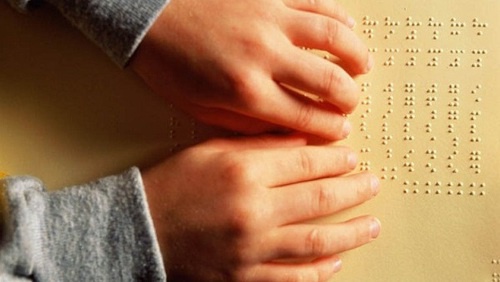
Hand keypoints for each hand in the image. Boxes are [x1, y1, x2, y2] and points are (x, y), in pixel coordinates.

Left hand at [131, 0, 371, 139]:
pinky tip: (348, 28)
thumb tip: (283, 130)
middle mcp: (265, 55)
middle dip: (349, 98)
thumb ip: (245, 122)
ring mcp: (271, 19)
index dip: (329, 128)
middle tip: (351, 104)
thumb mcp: (200, 108)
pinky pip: (318, 2)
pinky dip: (340, 16)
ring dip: (356, 56)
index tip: (339, 131)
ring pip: (334, 37)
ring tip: (363, 67)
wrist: (149, 13)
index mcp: (246, 91)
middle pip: (329, 81)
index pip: (305, 116)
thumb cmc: (169, 63)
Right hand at [142, 135, 380, 280]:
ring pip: (316, 241)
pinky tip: (336, 263)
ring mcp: (251, 250)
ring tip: (373, 224)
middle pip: (319, 199)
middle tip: (373, 183)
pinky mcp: (245, 278)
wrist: (140, 229)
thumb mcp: (211, 152)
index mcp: (244, 173)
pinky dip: (319, 272)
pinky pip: (292, 279)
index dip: (335, 159)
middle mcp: (253, 212)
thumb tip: (302, 143)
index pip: (306, 163)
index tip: (352, 158)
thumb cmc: (173, 186)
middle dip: (354, 190)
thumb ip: (259, 147)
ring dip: (350, 232)